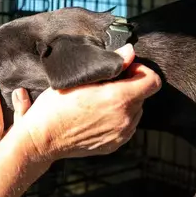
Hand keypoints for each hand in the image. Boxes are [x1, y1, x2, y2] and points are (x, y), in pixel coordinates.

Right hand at [17, 43, 160, 162]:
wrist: (43, 139)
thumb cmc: (55, 107)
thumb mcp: (79, 80)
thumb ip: (111, 65)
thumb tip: (130, 51)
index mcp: (118, 98)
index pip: (152, 81)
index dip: (140, 71)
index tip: (125, 70)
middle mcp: (125, 118)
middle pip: (143, 96)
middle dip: (130, 87)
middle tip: (106, 84)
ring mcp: (121, 134)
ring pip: (135, 112)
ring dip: (124, 104)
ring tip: (99, 101)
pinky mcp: (114, 145)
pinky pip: (126, 127)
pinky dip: (117, 118)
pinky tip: (96, 116)